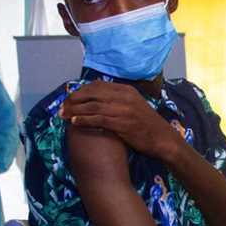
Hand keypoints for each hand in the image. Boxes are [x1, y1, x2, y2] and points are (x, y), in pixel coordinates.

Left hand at [59, 81, 184, 161]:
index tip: (70, 98)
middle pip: (92, 93)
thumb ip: (118, 100)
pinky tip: (75, 122)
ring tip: (63, 115)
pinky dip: (84, 120)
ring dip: (75, 110)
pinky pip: (98, 119)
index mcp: (126, 90)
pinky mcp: (122, 123)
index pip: (97, 86)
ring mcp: (123, 110)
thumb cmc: (147, 126)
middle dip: (74, 99)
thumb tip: (98, 100)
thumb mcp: (134, 106)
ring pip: (92, 106)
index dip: (80, 91)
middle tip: (62, 107)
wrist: (163, 139)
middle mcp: (124, 97)